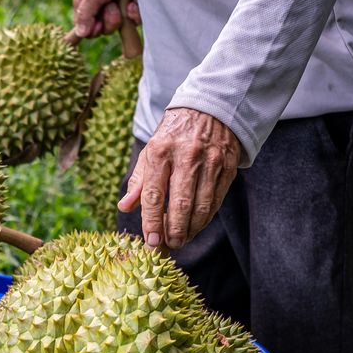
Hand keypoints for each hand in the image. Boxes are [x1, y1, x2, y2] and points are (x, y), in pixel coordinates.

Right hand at [72, 0, 136, 38]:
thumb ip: (86, 13)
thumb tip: (80, 33)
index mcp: (87, 6)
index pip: (87, 30)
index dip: (93, 31)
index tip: (98, 25)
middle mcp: (102, 8)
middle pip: (104, 30)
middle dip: (110, 20)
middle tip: (112, 5)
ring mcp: (118, 8)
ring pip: (120, 26)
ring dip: (123, 14)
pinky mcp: (132, 6)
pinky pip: (134, 19)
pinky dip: (134, 12)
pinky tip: (133, 2)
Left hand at [117, 108, 241, 249]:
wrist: (210, 108)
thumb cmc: (174, 134)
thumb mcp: (150, 151)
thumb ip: (138, 182)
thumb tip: (124, 208)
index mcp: (160, 151)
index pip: (154, 194)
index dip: (152, 221)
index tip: (151, 242)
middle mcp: (186, 156)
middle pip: (180, 204)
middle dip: (174, 231)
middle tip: (170, 245)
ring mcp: (210, 161)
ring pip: (201, 206)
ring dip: (191, 229)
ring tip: (182, 239)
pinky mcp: (227, 166)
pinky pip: (216, 200)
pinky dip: (206, 217)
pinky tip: (197, 225)